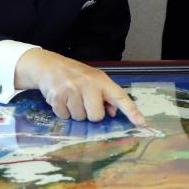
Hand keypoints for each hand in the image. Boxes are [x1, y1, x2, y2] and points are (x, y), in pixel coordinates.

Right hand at [14, 49, 145, 125]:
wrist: (48, 66)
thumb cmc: (75, 75)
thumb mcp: (93, 80)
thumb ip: (105, 96)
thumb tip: (113, 112)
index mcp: (101, 80)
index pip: (120, 97)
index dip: (131, 111)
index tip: (141, 123)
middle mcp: (88, 84)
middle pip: (96, 116)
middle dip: (90, 114)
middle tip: (83, 102)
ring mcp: (71, 90)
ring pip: (80, 118)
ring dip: (75, 112)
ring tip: (70, 98)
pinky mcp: (57, 97)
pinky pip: (65, 116)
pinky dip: (63, 112)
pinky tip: (61, 99)